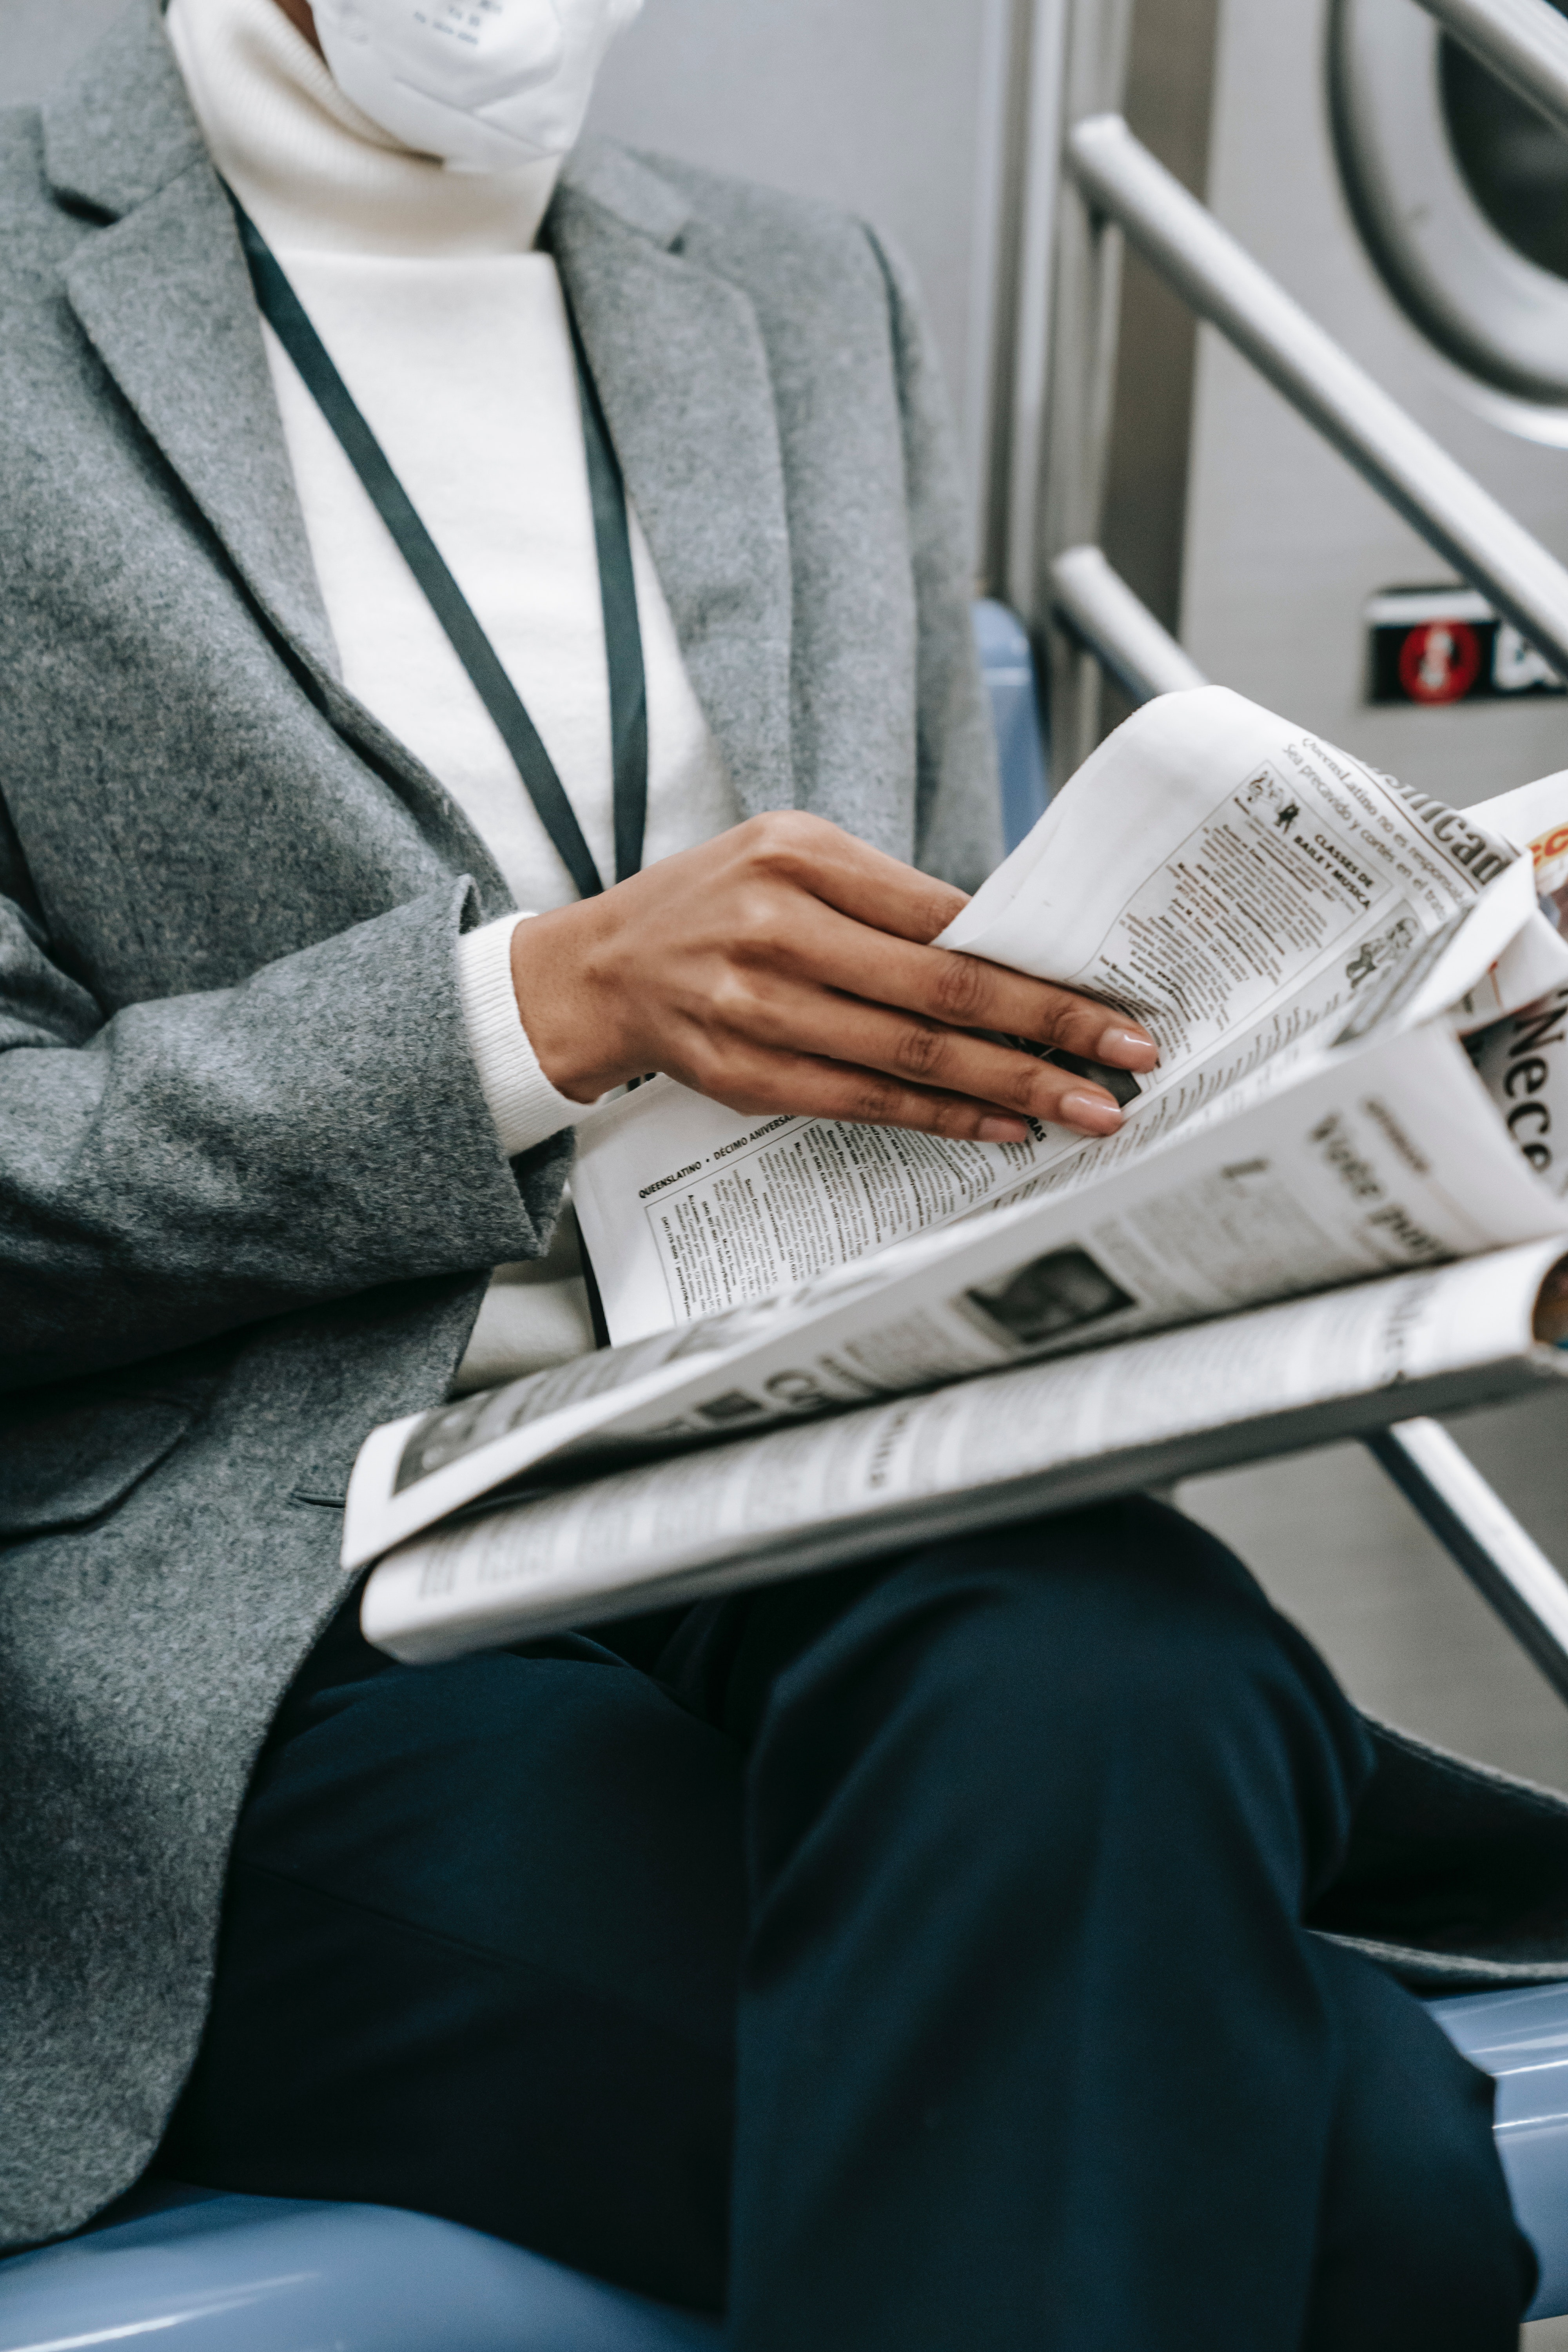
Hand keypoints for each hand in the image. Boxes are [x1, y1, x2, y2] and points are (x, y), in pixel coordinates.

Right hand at [509, 813, 1157, 1142]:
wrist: (599, 970)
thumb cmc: (712, 904)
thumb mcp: (791, 858)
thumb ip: (888, 897)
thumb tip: (1003, 950)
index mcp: (799, 858)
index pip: (944, 917)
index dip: (1033, 961)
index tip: (1108, 991)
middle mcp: (777, 930)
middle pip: (941, 991)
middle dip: (1048, 1029)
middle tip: (1129, 1057)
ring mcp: (758, 1009)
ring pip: (910, 1058)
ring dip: (1011, 1087)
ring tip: (1085, 1108)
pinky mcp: (747, 1076)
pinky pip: (866, 1104)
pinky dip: (942, 1119)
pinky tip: (1001, 1125)